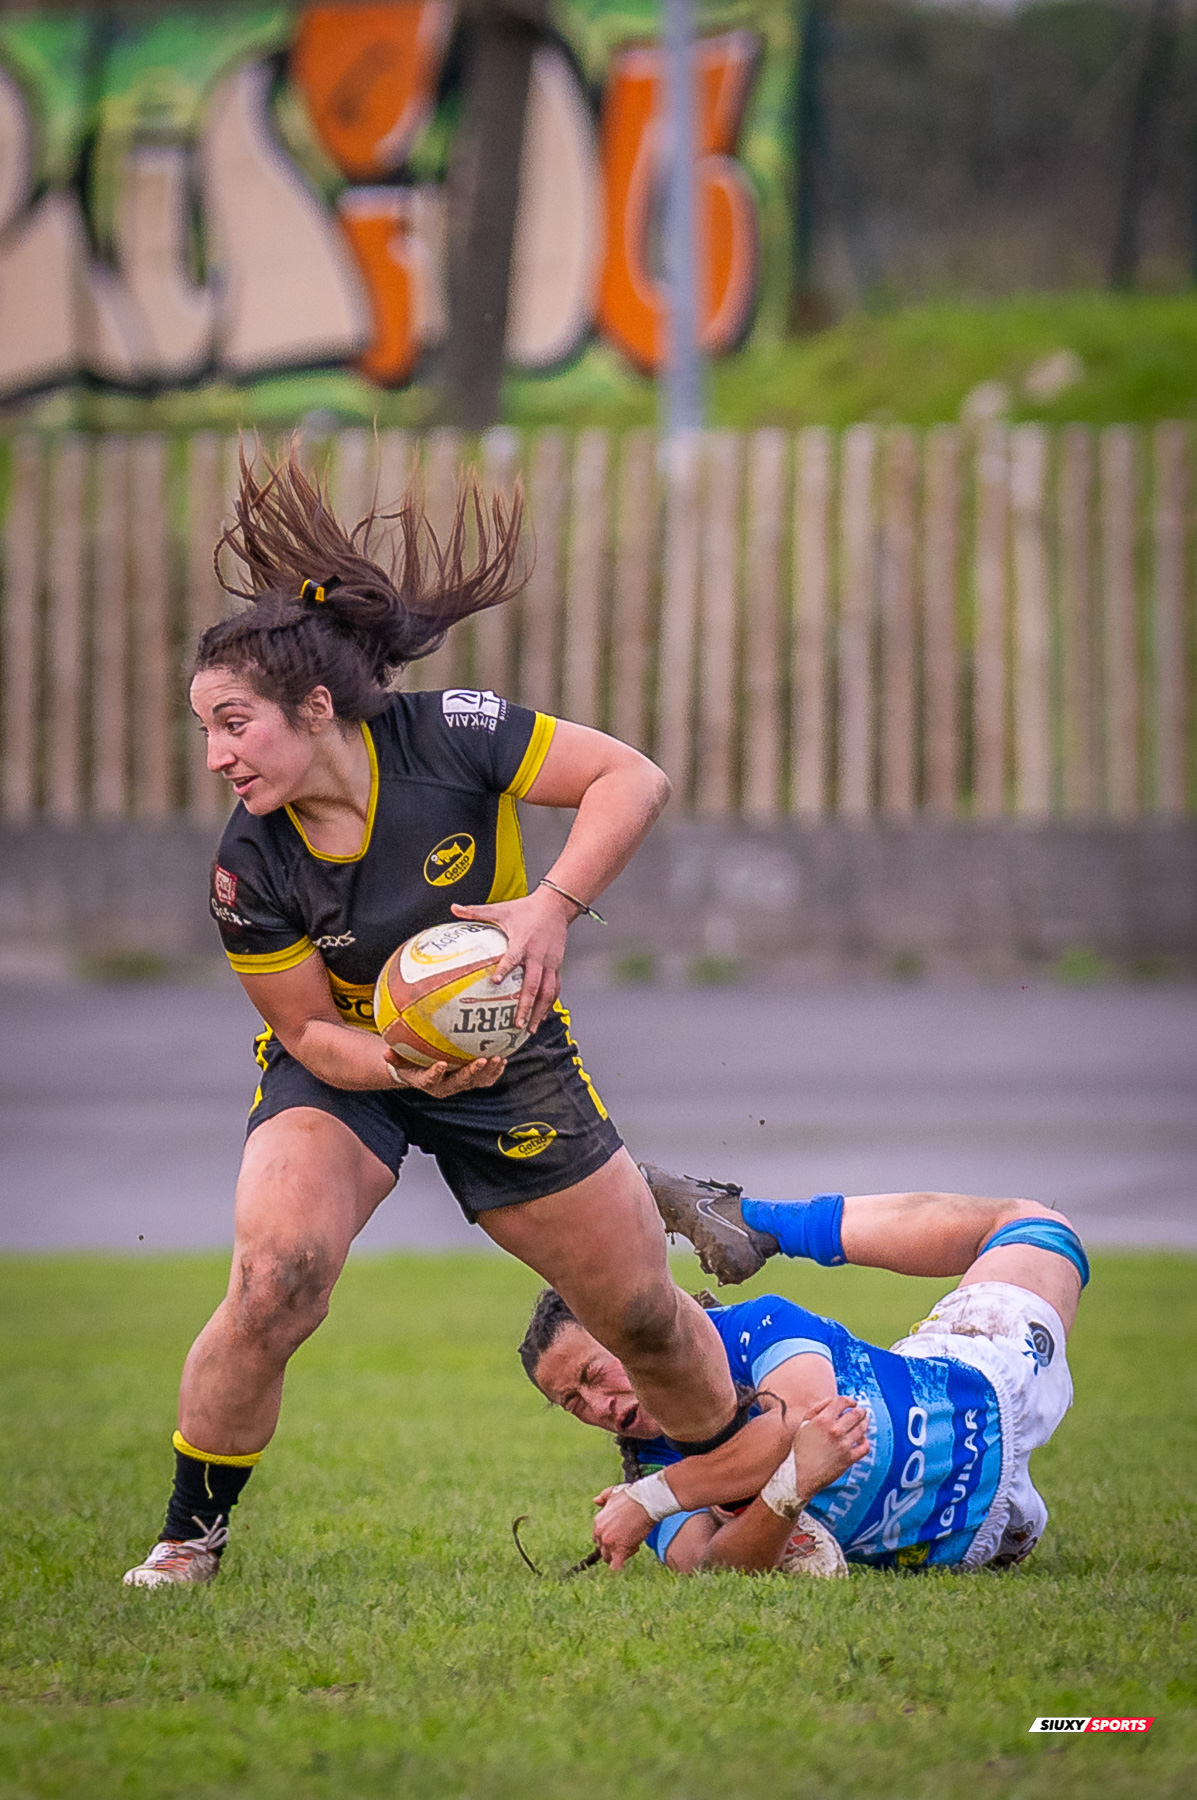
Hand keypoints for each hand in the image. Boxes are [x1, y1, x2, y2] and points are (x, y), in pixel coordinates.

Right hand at [384, 1047, 506, 1096]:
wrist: (422, 1069)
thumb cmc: (409, 1062)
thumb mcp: (398, 1060)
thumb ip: (393, 1057)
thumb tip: (385, 1052)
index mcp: (427, 1082)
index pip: (431, 1081)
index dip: (436, 1074)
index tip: (441, 1064)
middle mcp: (446, 1087)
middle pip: (460, 1083)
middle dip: (472, 1073)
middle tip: (482, 1060)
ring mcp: (461, 1084)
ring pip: (477, 1082)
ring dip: (489, 1071)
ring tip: (498, 1058)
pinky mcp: (472, 1080)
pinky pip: (486, 1079)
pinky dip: (496, 1071)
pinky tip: (503, 1057)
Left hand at [451, 885, 573, 1031]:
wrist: (556, 905)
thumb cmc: (526, 908)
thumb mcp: (501, 909)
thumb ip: (476, 912)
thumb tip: (453, 907)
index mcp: (523, 942)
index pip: (513, 958)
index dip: (505, 969)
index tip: (495, 982)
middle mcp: (538, 955)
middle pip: (533, 985)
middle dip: (525, 1005)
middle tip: (516, 1023)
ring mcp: (550, 963)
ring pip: (547, 991)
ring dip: (539, 1011)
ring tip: (530, 1028)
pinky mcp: (557, 966)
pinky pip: (555, 988)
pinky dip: (549, 1004)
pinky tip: (541, 1016)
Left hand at [591, 1484, 654, 1569]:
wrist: (645, 1502)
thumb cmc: (631, 1496)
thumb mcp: (613, 1492)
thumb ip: (603, 1497)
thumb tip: (595, 1501)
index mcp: (598, 1522)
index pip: (599, 1538)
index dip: (610, 1537)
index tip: (622, 1532)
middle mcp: (600, 1534)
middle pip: (602, 1549)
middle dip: (613, 1547)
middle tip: (628, 1539)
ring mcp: (609, 1543)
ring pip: (608, 1558)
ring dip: (618, 1555)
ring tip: (633, 1544)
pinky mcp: (620, 1551)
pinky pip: (616, 1567)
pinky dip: (620, 1566)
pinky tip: (630, 1555)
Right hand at [792, 1395, 870, 1498]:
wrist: (800, 1475)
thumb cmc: (801, 1449)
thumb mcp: (804, 1424)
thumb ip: (817, 1408)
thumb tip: (832, 1400)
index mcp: (822, 1420)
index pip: (842, 1402)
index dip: (850, 1400)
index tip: (852, 1403)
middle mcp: (834, 1431)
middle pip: (856, 1413)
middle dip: (861, 1411)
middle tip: (861, 1412)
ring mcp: (843, 1445)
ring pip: (862, 1428)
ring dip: (865, 1423)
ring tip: (864, 1422)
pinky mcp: (848, 1459)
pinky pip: (864, 1447)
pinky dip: (865, 1441)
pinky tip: (861, 1440)